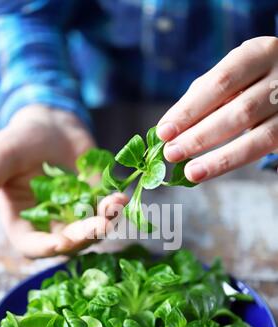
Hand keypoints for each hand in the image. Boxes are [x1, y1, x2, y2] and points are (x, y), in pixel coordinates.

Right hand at [0, 105, 127, 256]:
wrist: (52, 125)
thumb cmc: (21, 140)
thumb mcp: (2, 154)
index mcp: (23, 222)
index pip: (33, 246)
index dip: (46, 248)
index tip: (62, 241)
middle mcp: (50, 226)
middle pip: (68, 243)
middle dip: (85, 235)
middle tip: (101, 222)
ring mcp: (75, 218)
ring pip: (91, 232)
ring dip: (104, 223)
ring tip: (114, 204)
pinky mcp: (95, 206)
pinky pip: (106, 214)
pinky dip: (114, 208)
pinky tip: (120, 197)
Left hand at [157, 36, 277, 181]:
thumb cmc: (252, 79)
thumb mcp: (232, 74)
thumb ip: (202, 97)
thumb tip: (167, 129)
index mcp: (259, 53)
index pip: (219, 83)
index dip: (190, 109)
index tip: (163, 131)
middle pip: (239, 112)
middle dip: (200, 136)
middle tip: (172, 153)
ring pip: (258, 137)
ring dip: (219, 158)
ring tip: (190, 172)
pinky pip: (265, 150)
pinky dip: (235, 161)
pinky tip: (212, 169)